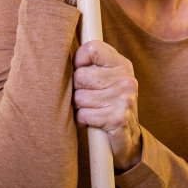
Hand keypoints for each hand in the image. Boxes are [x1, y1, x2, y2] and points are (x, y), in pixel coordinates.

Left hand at [73, 41, 141, 170]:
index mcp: (122, 64)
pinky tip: (92, 121)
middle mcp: (126, 78)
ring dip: (79, 107)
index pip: (92, 48)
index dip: (78, 61)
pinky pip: (84, 115)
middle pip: (80, 75)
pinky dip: (83, 120)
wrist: (128, 138)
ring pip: (79, 97)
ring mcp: (124, 97)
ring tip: (91, 110)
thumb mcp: (106, 79)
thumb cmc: (109, 103)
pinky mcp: (118, 117)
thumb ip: (91, 64)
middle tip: (87, 98)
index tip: (80, 71)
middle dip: (77, 90)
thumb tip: (60, 52)